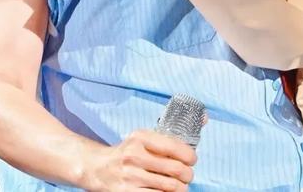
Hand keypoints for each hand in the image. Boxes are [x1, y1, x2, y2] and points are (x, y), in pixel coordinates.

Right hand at [81, 129, 196, 191]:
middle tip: (187, 175)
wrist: (97, 168)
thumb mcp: (143, 137)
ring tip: (181, 186)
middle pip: (176, 169)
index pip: (175, 147)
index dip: (190, 156)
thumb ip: (170, 133)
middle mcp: (134, 155)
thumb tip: (205, 118)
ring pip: (170, 186)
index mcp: (140, 138)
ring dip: (181, 188)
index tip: (192, 160)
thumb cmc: (127, 152)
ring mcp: (130, 176)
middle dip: (188, 174)